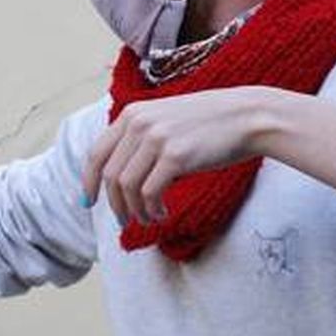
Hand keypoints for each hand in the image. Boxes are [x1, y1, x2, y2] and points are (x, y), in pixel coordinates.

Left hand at [82, 87, 281, 225]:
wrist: (247, 117)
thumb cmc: (208, 124)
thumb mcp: (165, 120)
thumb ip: (141, 139)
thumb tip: (121, 178)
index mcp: (132, 114)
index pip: (96, 153)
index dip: (88, 180)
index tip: (88, 201)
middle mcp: (139, 123)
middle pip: (110, 175)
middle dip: (114, 204)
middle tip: (124, 222)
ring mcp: (156, 138)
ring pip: (127, 187)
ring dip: (134, 210)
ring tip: (149, 219)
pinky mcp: (176, 156)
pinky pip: (149, 193)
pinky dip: (151, 209)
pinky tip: (162, 214)